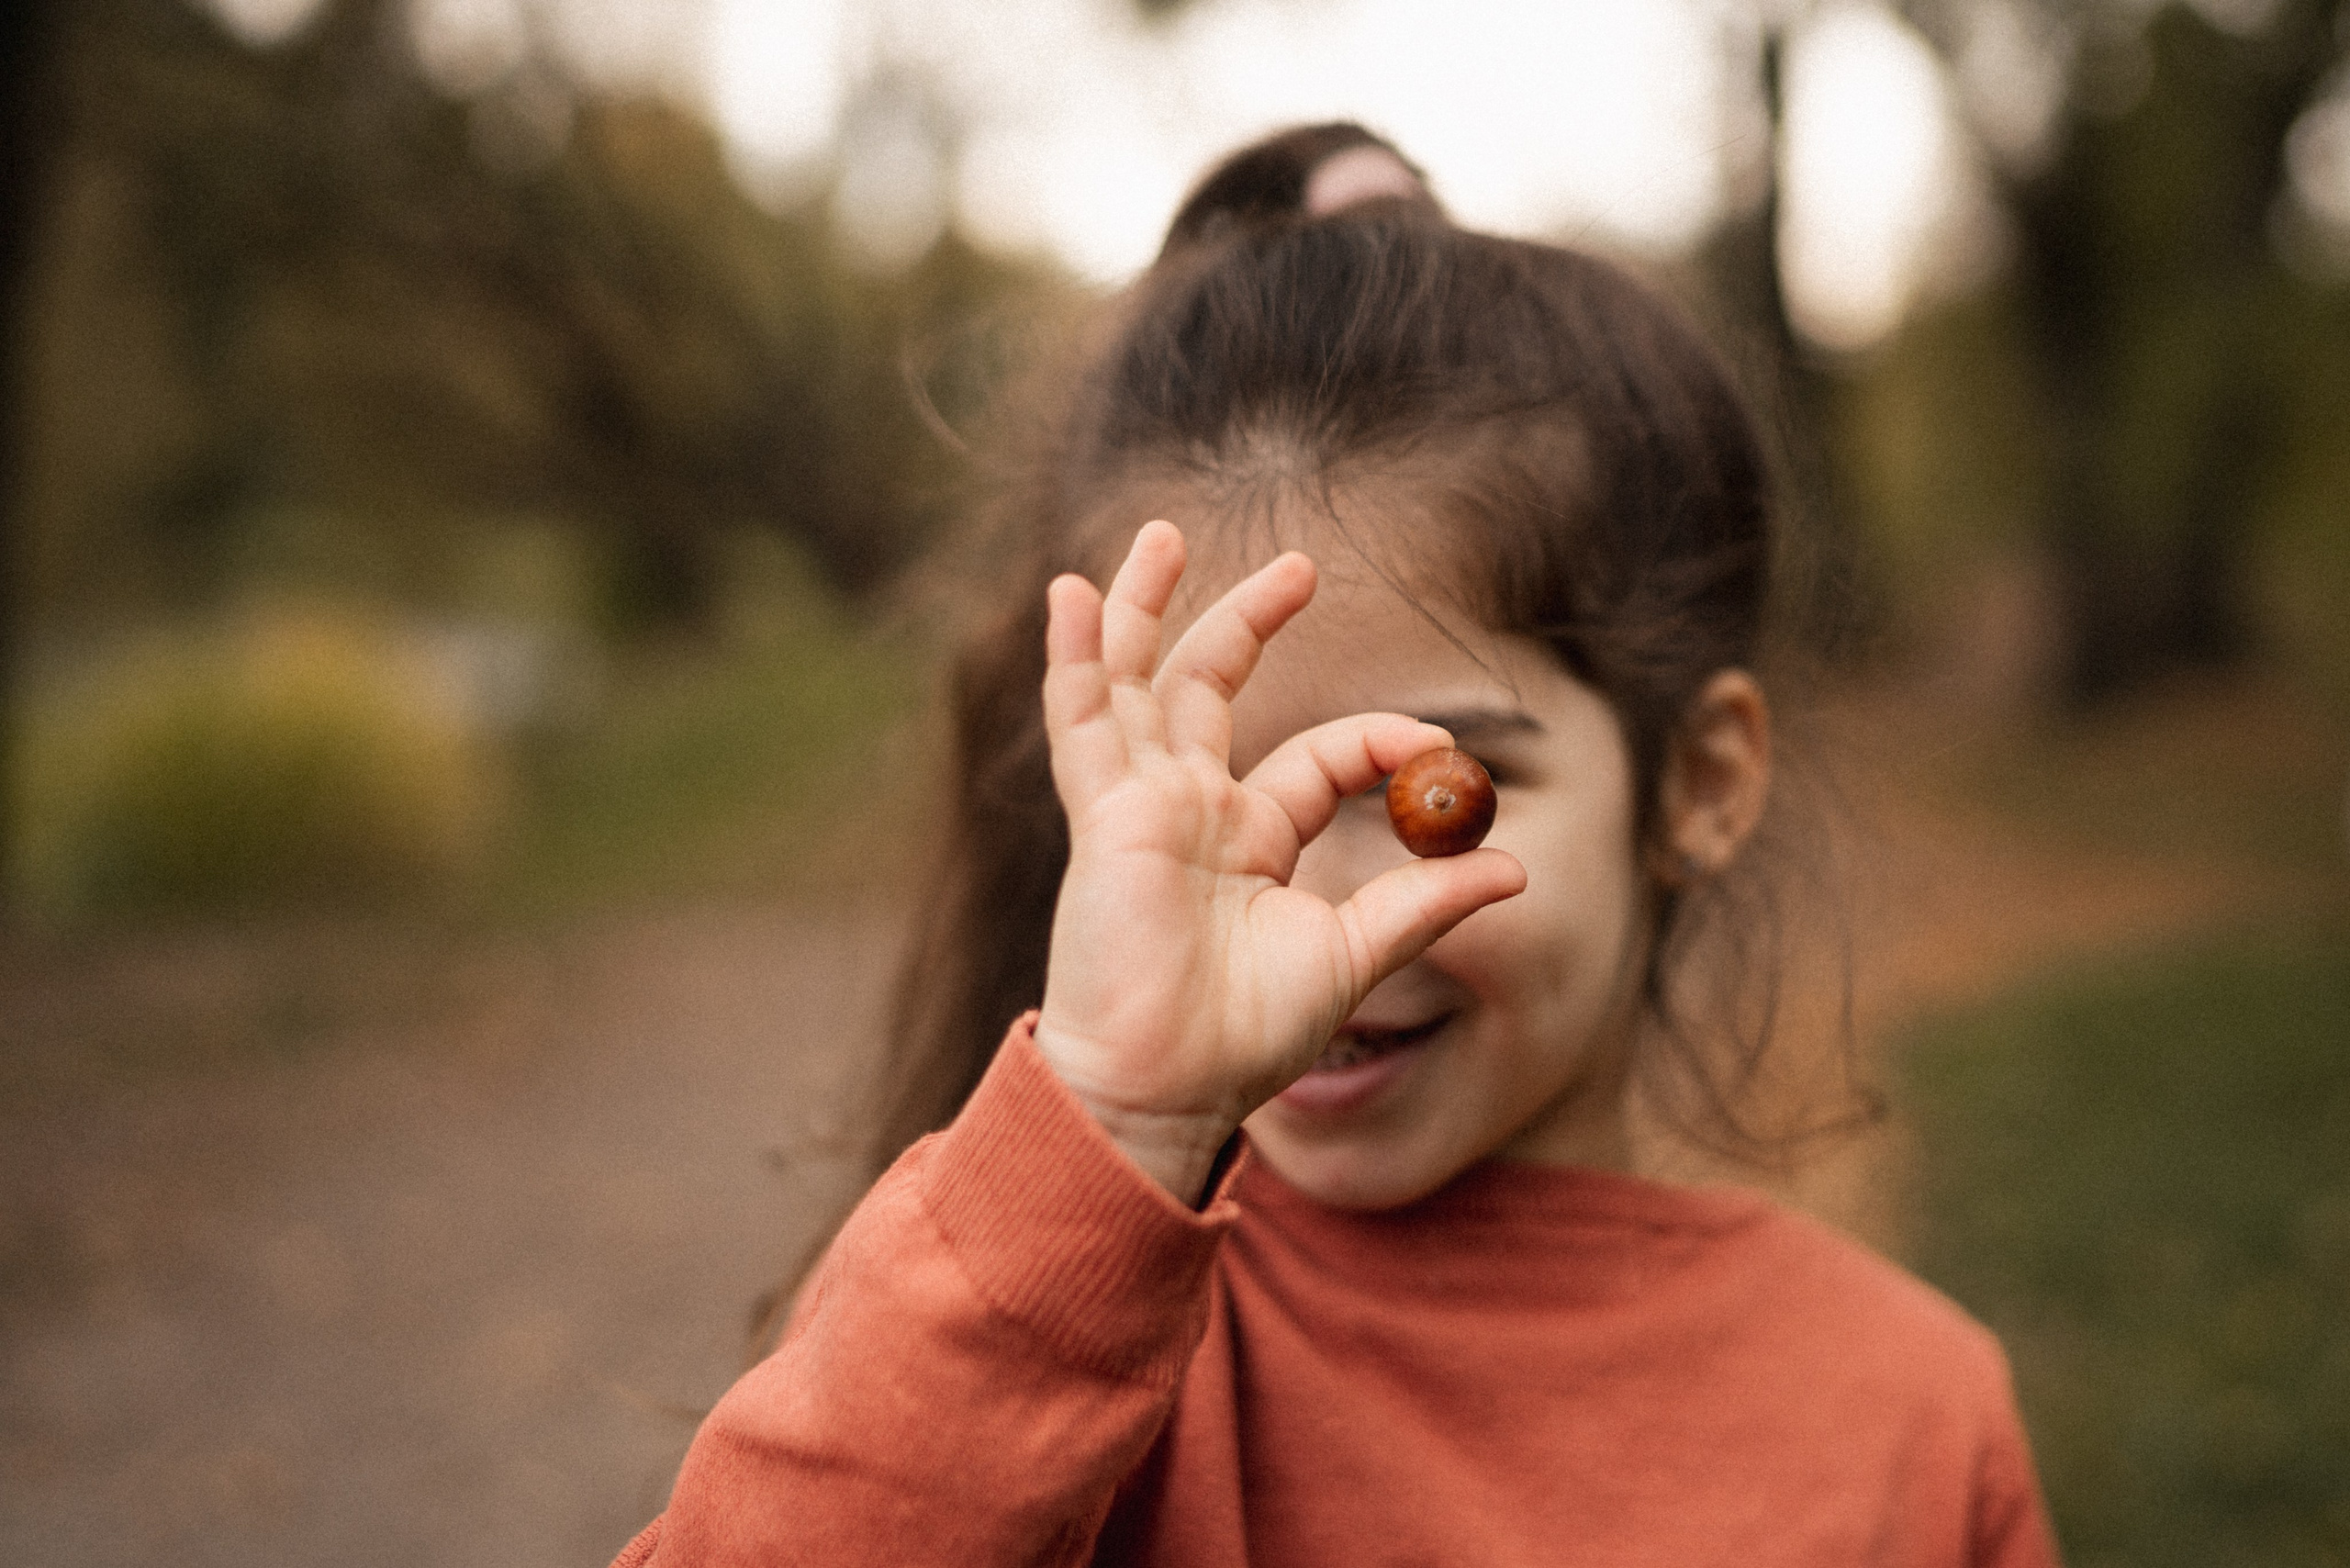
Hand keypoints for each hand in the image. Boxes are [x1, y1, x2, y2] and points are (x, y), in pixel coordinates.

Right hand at [1033, 521, 1525, 1201]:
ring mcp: (1142, 805)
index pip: (1319, 757)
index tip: (1436, 746)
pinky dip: (1075, 656)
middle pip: (1213, 691)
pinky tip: (1070, 594)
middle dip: (1251, 621)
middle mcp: (1192, 810)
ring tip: (1161, 535)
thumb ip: (1424, 904)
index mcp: (1253, 841)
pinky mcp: (1104, 814)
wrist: (1164, 1089)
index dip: (1381, 741)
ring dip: (1145, 609)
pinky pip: (1083, 719)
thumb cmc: (1244, 1040)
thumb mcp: (1352, 957)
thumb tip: (1516, 867)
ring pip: (1138, 685)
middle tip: (1302, 566)